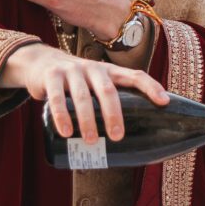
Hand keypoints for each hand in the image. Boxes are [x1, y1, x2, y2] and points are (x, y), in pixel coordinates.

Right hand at [8, 45, 168, 145]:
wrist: (40, 63)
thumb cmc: (77, 82)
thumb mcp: (94, 85)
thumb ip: (108, 103)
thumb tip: (128, 142)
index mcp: (109, 72)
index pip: (135, 76)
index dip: (151, 87)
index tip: (164, 102)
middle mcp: (93, 68)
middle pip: (108, 90)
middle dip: (114, 114)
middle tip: (117, 137)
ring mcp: (72, 71)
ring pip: (83, 96)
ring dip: (88, 120)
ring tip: (91, 141)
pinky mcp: (51, 76)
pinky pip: (57, 98)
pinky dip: (61, 116)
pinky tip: (66, 132)